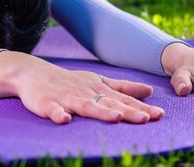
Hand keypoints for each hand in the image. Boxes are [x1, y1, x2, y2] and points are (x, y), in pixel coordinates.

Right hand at [0, 51, 165, 124]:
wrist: (33, 73)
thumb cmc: (69, 80)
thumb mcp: (98, 81)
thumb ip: (123, 87)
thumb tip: (149, 91)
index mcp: (98, 89)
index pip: (123, 100)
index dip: (141, 107)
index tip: (160, 115)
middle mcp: (86, 93)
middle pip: (110, 104)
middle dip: (129, 111)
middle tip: (148, 118)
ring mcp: (67, 98)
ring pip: (86, 106)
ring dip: (101, 112)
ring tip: (116, 117)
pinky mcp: (47, 104)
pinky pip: (53, 110)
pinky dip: (58, 114)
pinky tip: (64, 120)